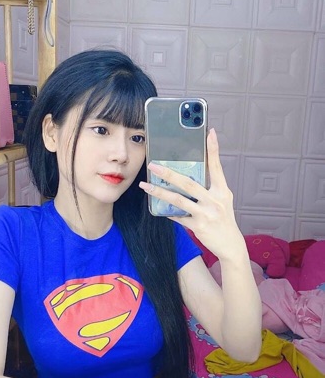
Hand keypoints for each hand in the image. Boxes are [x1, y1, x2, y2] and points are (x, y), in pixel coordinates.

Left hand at [139, 128, 245, 260]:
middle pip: (188, 183)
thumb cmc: (223, 219)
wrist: (230, 245)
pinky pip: (178, 217)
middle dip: (169, 173)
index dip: (213, 150)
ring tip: (146, 186)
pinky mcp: (198, 226)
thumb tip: (188, 176)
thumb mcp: (222, 201)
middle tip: (153, 166)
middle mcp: (215, 200)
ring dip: (160, 193)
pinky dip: (168, 212)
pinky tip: (159, 208)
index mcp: (222, 191)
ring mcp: (206, 214)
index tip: (210, 132)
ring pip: (179, 200)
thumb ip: (209, 188)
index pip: (217, 167)